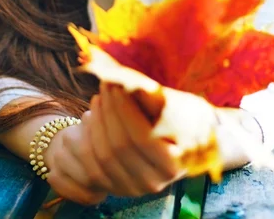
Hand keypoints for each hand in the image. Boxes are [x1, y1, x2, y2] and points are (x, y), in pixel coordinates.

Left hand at [44, 84, 184, 203]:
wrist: (184, 142)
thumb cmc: (186, 118)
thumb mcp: (179, 106)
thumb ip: (155, 99)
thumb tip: (133, 85)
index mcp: (173, 165)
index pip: (143, 138)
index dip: (126, 110)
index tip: (117, 86)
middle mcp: (153, 183)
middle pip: (120, 147)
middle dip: (109, 112)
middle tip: (105, 85)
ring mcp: (133, 188)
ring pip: (103, 157)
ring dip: (96, 123)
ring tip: (99, 98)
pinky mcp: (115, 187)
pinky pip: (92, 166)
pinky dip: (87, 139)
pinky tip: (91, 116)